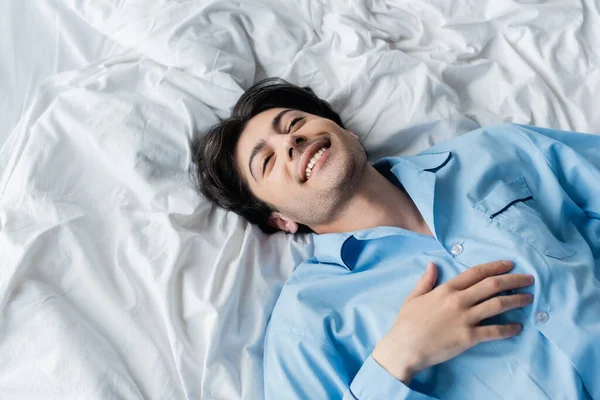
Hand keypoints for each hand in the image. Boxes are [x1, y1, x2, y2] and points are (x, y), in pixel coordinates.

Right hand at [371, 260, 533, 383]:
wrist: (404, 348)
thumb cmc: (406, 323)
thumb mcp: (413, 297)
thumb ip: (426, 281)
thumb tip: (433, 265)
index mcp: (446, 289)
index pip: (475, 273)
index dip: (494, 267)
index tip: (509, 264)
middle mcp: (458, 301)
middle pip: (492, 285)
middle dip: (513, 280)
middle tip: (529, 278)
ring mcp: (464, 319)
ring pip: (497, 305)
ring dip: (516, 300)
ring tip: (528, 298)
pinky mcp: (468, 338)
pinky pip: (494, 331)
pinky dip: (509, 329)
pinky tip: (518, 327)